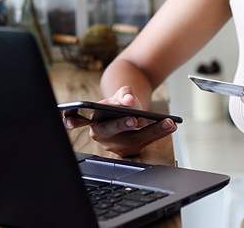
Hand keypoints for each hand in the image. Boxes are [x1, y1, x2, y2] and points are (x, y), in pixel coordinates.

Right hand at [61, 85, 176, 157]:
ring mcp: (116, 144)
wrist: (129, 109)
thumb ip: (124, 93)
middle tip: (135, 119)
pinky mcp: (131, 149)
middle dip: (121, 124)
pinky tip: (171, 125)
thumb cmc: (121, 103)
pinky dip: (158, 132)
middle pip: (109, 130)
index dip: (73, 120)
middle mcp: (101, 133)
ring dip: (152, 130)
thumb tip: (127, 99)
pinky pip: (146, 141)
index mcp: (91, 118)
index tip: (72, 120)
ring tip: (168, 121)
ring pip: (133, 138)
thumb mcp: (121, 95)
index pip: (78, 120)